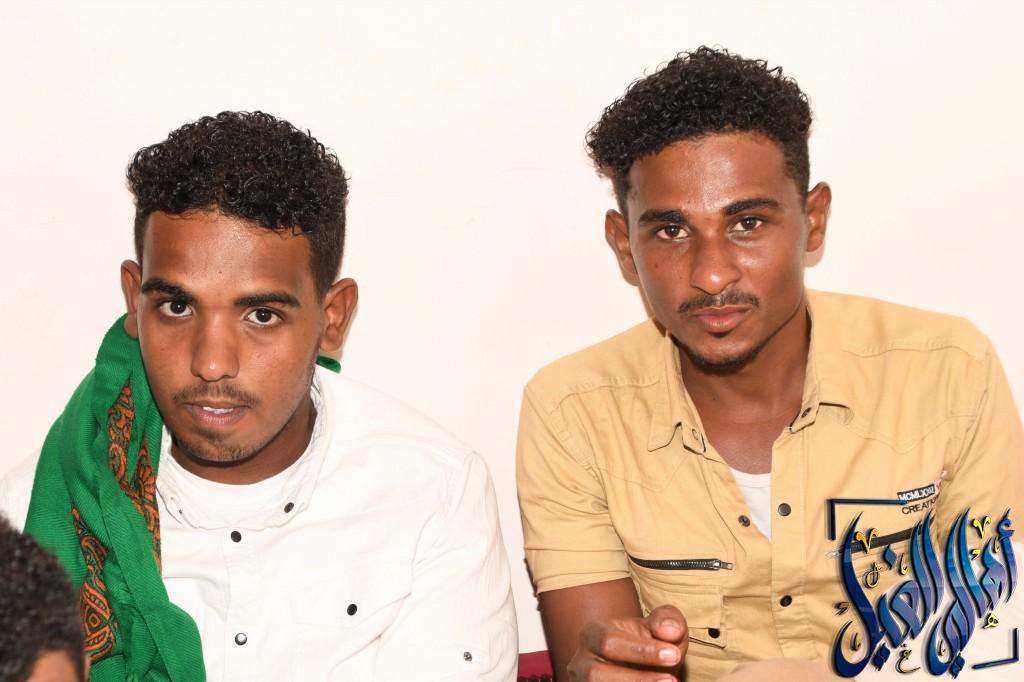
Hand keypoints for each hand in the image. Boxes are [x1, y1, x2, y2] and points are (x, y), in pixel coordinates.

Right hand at [567, 604, 687, 680]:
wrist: (640, 666)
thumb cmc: (648, 643)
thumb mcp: (659, 627)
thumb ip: (667, 620)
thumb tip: (670, 631)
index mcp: (593, 633)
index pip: (609, 640)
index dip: (642, 650)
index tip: (674, 654)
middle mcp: (581, 661)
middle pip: (597, 673)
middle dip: (638, 679)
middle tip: (671, 680)